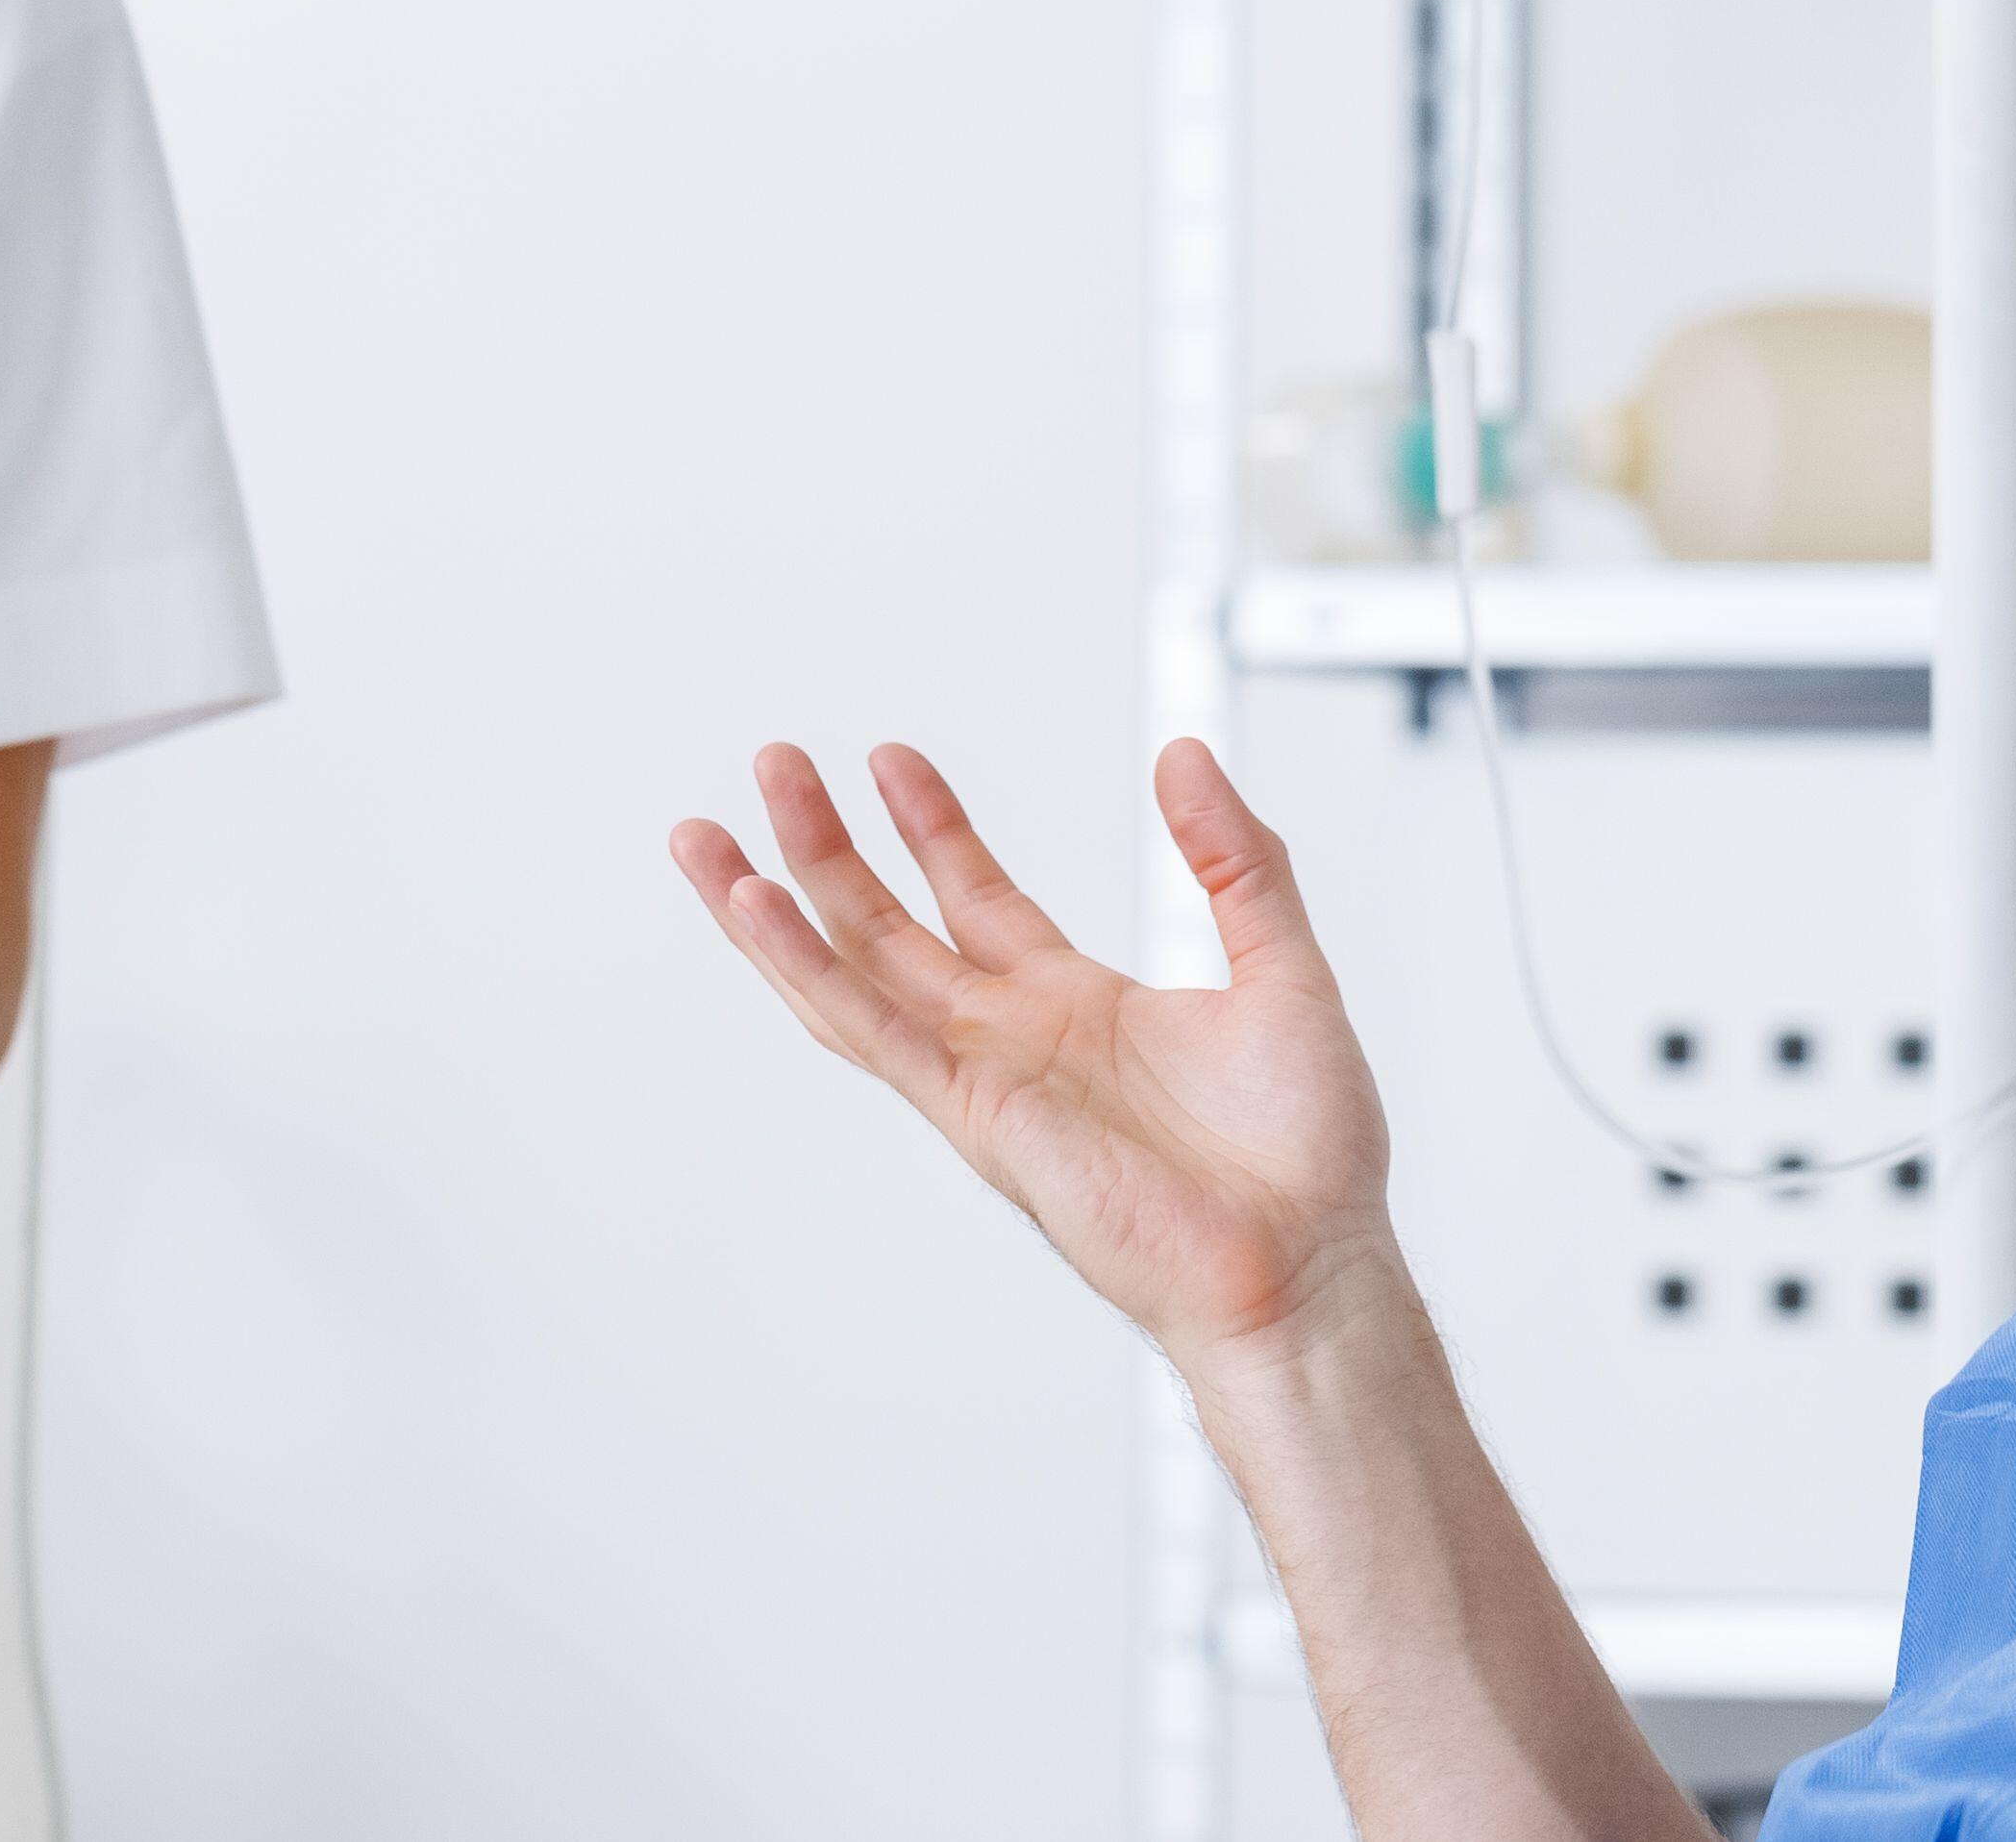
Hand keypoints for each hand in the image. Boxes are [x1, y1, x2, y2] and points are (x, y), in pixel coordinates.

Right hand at [671, 739, 1398, 1371]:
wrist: (1309, 1261)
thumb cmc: (1306, 1150)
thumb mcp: (1281, 964)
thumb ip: (1235, 860)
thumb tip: (1186, 754)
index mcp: (1077, 1008)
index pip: (977, 899)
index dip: (931, 827)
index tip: (888, 758)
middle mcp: (1014, 1042)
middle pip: (886, 927)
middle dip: (824, 846)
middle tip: (773, 764)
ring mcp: (984, 1079)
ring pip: (849, 975)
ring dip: (774, 906)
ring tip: (706, 834)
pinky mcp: (978, 1116)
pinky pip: (871, 1031)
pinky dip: (804, 968)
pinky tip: (755, 909)